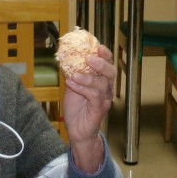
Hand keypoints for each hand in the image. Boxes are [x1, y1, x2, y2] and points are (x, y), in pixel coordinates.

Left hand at [62, 44, 114, 170]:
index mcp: (101, 80)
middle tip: (89, 59)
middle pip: (110, 72)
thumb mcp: (73, 86)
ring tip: (74, 75)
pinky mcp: (99, 110)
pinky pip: (95, 97)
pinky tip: (72, 84)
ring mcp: (104, 99)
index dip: (105, 54)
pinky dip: (83, 88)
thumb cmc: (77, 108)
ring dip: (88, 77)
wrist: (77, 130)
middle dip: (101, 63)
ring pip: (102, 84)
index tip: (97, 46)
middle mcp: (106, 89)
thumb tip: (65, 56)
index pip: (108, 64)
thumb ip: (73, 72)